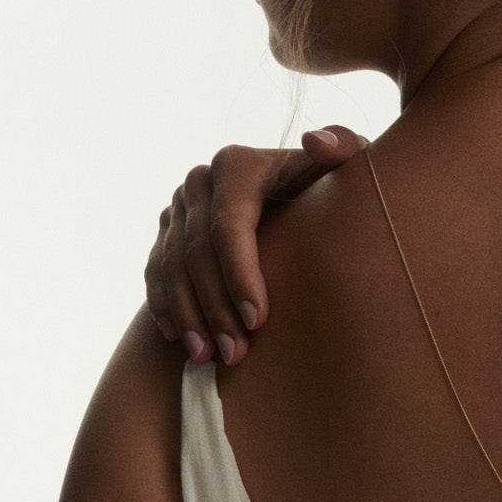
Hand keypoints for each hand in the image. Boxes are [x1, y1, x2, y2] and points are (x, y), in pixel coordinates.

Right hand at [145, 125, 367, 363]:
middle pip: (197, 252)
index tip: (259, 319)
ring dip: (188, 316)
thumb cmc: (331, 186)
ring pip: (171, 266)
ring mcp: (179, 207)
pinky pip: (155, 271)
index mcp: (238, 165)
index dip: (239, 273)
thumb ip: (343, 149)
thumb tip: (316, 143)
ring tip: (208, 358)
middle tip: (235, 353)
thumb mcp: (346, 166)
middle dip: (214, 306)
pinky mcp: (167, 231)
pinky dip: (164, 306)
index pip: (229, 225)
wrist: (300, 195)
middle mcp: (201, 181)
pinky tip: (179, 340)